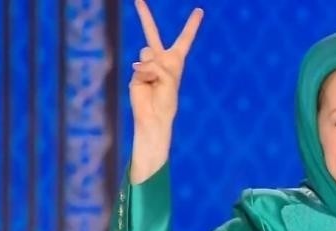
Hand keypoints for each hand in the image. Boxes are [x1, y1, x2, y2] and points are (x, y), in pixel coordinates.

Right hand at [130, 0, 202, 133]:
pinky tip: (147, 85)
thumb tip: (138, 63)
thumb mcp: (169, 81)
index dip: (192, 24)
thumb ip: (157, 67)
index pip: (185, 39)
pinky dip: (145, 75)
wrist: (154, 116)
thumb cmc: (167, 100)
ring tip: (156, 82)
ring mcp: (145, 64)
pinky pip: (140, 66)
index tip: (200, 10)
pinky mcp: (135, 72)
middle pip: (152, 34)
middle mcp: (160, 59)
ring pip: (147, 53)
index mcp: (175, 60)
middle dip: (144, 16)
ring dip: (154, 68)